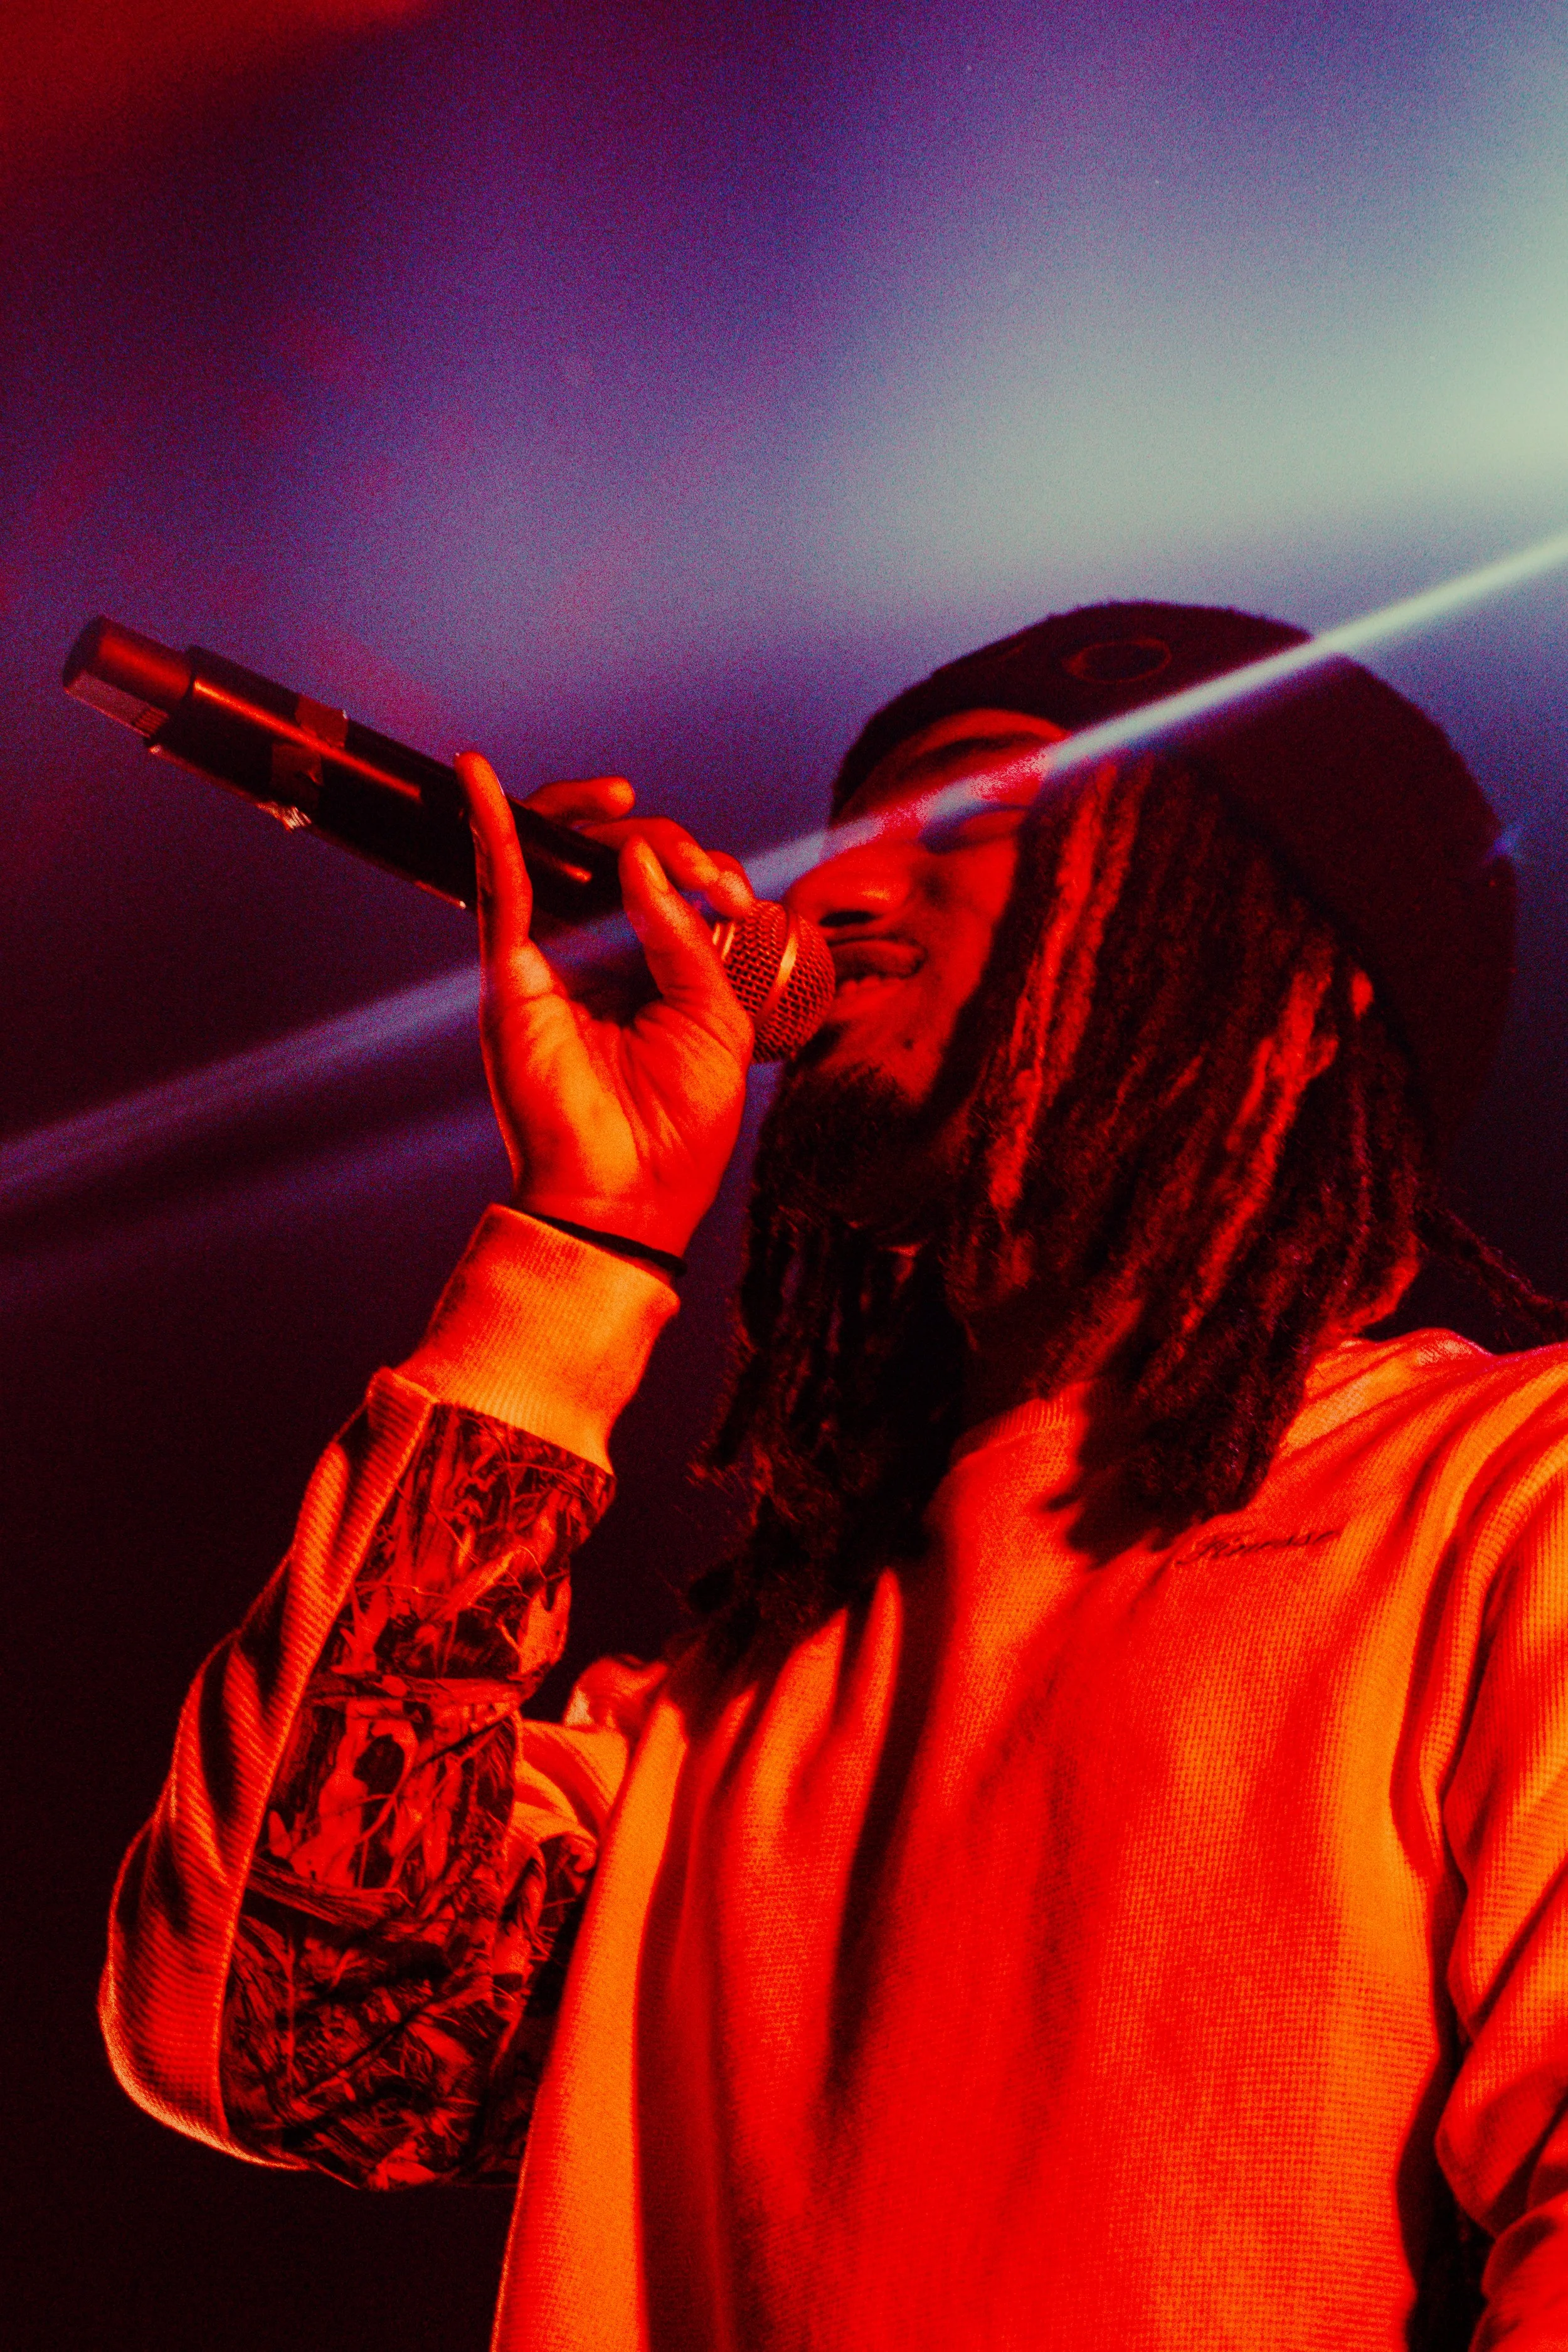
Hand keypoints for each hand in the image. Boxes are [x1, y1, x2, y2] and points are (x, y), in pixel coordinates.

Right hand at [455, 753, 754, 1258]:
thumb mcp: (714, 1016)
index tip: (733, 897)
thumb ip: (681, 934)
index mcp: (658, 968)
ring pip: (557, 855)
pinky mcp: (511, 973)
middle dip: (665, 840)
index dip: (703, 867)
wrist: (628, 1193)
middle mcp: (602, 956)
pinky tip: (479, 775)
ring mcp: (553, 960)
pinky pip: (498, 884)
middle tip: (701, 871)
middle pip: (616, 857)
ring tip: (621, 799)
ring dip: (587, 814)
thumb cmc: (680, 1125)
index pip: (668, 883)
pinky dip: (490, 825)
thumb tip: (638, 858)